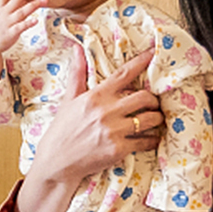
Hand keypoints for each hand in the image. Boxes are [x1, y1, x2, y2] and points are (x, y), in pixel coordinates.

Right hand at [0, 0, 41, 95]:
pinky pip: (20, 27)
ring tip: (43, 1)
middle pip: (16, 0)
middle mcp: (3, 14)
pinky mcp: (10, 34)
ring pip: (21, 12)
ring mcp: (7, 24)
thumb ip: (9, 8)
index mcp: (0, 9)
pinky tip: (36, 20)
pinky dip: (28, 23)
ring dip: (32, 6)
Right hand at [16, 47, 162, 211]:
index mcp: (95, 96)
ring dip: (156, 119)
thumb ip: (77, 74)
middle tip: (152, 104)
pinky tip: (151, 139)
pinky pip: (146, 141)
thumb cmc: (62, 130)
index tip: (154, 53)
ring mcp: (114, 131)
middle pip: (145, 97)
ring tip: (154, 120)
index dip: (142, 61)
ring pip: (150, 119)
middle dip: (153, 100)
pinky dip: (153, 140)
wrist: (56, 162)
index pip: (124, 74)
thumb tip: (77, 49)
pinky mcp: (119, 149)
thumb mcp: (68, 100)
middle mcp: (106, 111)